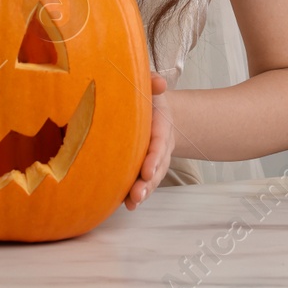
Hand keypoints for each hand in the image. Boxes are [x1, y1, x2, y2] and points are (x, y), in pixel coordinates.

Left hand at [125, 74, 172, 209]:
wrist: (156, 112)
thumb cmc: (149, 100)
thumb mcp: (151, 88)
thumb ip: (153, 83)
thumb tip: (158, 82)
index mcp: (161, 128)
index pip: (159, 145)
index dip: (154, 159)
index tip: (147, 171)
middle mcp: (159, 148)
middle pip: (157, 168)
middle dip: (148, 183)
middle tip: (137, 194)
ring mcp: (151, 160)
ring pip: (150, 179)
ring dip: (143, 192)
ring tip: (132, 202)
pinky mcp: (141, 168)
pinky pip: (141, 183)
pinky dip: (134, 196)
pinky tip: (126, 205)